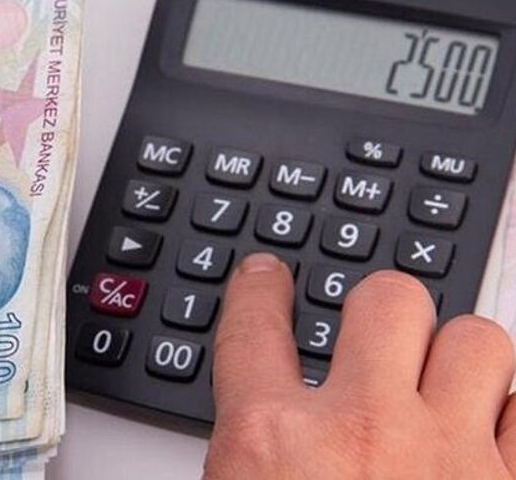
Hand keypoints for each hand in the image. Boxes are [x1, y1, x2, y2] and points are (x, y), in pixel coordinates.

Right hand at [205, 254, 515, 478]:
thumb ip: (248, 448)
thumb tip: (255, 433)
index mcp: (273, 443)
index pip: (255, 328)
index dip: (259, 291)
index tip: (265, 279)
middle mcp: (366, 435)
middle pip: (388, 300)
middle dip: (381, 310)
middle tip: (375, 337)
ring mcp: (452, 459)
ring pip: (477, 342)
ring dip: (457, 358)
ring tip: (439, 386)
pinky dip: (508, 413)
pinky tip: (483, 433)